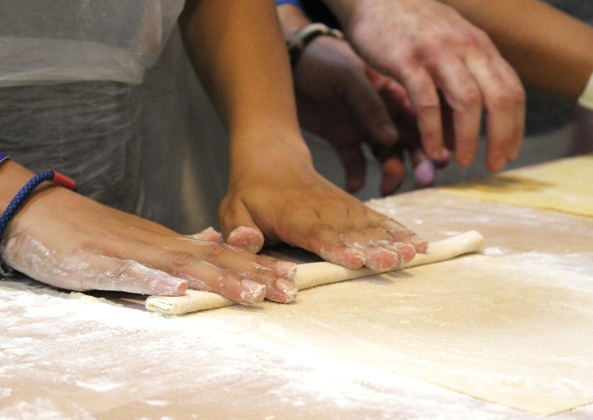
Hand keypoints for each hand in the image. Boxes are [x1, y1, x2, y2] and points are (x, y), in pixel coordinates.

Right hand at [0, 184, 297, 304]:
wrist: (34, 210)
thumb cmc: (84, 231)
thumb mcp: (136, 240)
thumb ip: (174, 244)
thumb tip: (210, 242)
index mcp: (164, 242)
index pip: (219, 255)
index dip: (256, 267)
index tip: (290, 280)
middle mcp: (154, 244)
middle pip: (211, 261)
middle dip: (252, 276)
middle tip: (289, 291)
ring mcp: (127, 252)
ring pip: (180, 267)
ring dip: (217, 280)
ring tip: (251, 294)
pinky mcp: (97, 262)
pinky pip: (129, 273)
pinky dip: (155, 281)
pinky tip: (178, 289)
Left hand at [220, 137, 427, 271]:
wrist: (272, 157)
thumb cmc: (250, 191)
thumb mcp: (233, 209)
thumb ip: (239, 229)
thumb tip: (246, 242)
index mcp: (291, 213)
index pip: (316, 232)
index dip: (335, 247)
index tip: (355, 261)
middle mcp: (321, 209)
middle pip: (350, 231)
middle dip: (373, 248)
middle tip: (394, 263)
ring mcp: (340, 206)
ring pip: (369, 224)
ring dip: (392, 240)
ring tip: (413, 254)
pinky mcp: (352, 206)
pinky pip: (377, 218)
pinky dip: (397, 230)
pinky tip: (417, 243)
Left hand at [293, 33, 438, 194]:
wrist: (288, 62)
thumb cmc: (322, 60)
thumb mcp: (348, 77)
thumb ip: (370, 105)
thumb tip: (392, 139)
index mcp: (391, 92)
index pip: (419, 117)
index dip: (432, 137)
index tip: (438, 159)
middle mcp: (382, 113)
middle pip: (409, 141)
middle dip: (418, 162)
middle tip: (423, 181)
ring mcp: (363, 127)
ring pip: (386, 156)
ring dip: (391, 173)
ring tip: (386, 189)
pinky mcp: (341, 138)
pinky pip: (354, 163)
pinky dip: (356, 176)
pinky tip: (353, 186)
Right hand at [337, 0, 524, 171]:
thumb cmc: (409, 26)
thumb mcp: (448, 43)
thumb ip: (462, 74)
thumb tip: (471, 122)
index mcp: (480, 46)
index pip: (512, 90)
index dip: (514, 127)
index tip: (507, 154)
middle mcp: (466, 48)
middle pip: (500, 98)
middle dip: (501, 137)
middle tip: (493, 165)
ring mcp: (437, 53)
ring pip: (468, 102)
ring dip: (469, 138)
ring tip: (462, 162)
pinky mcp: (407, 61)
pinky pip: (427, 102)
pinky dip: (433, 131)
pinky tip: (431, 149)